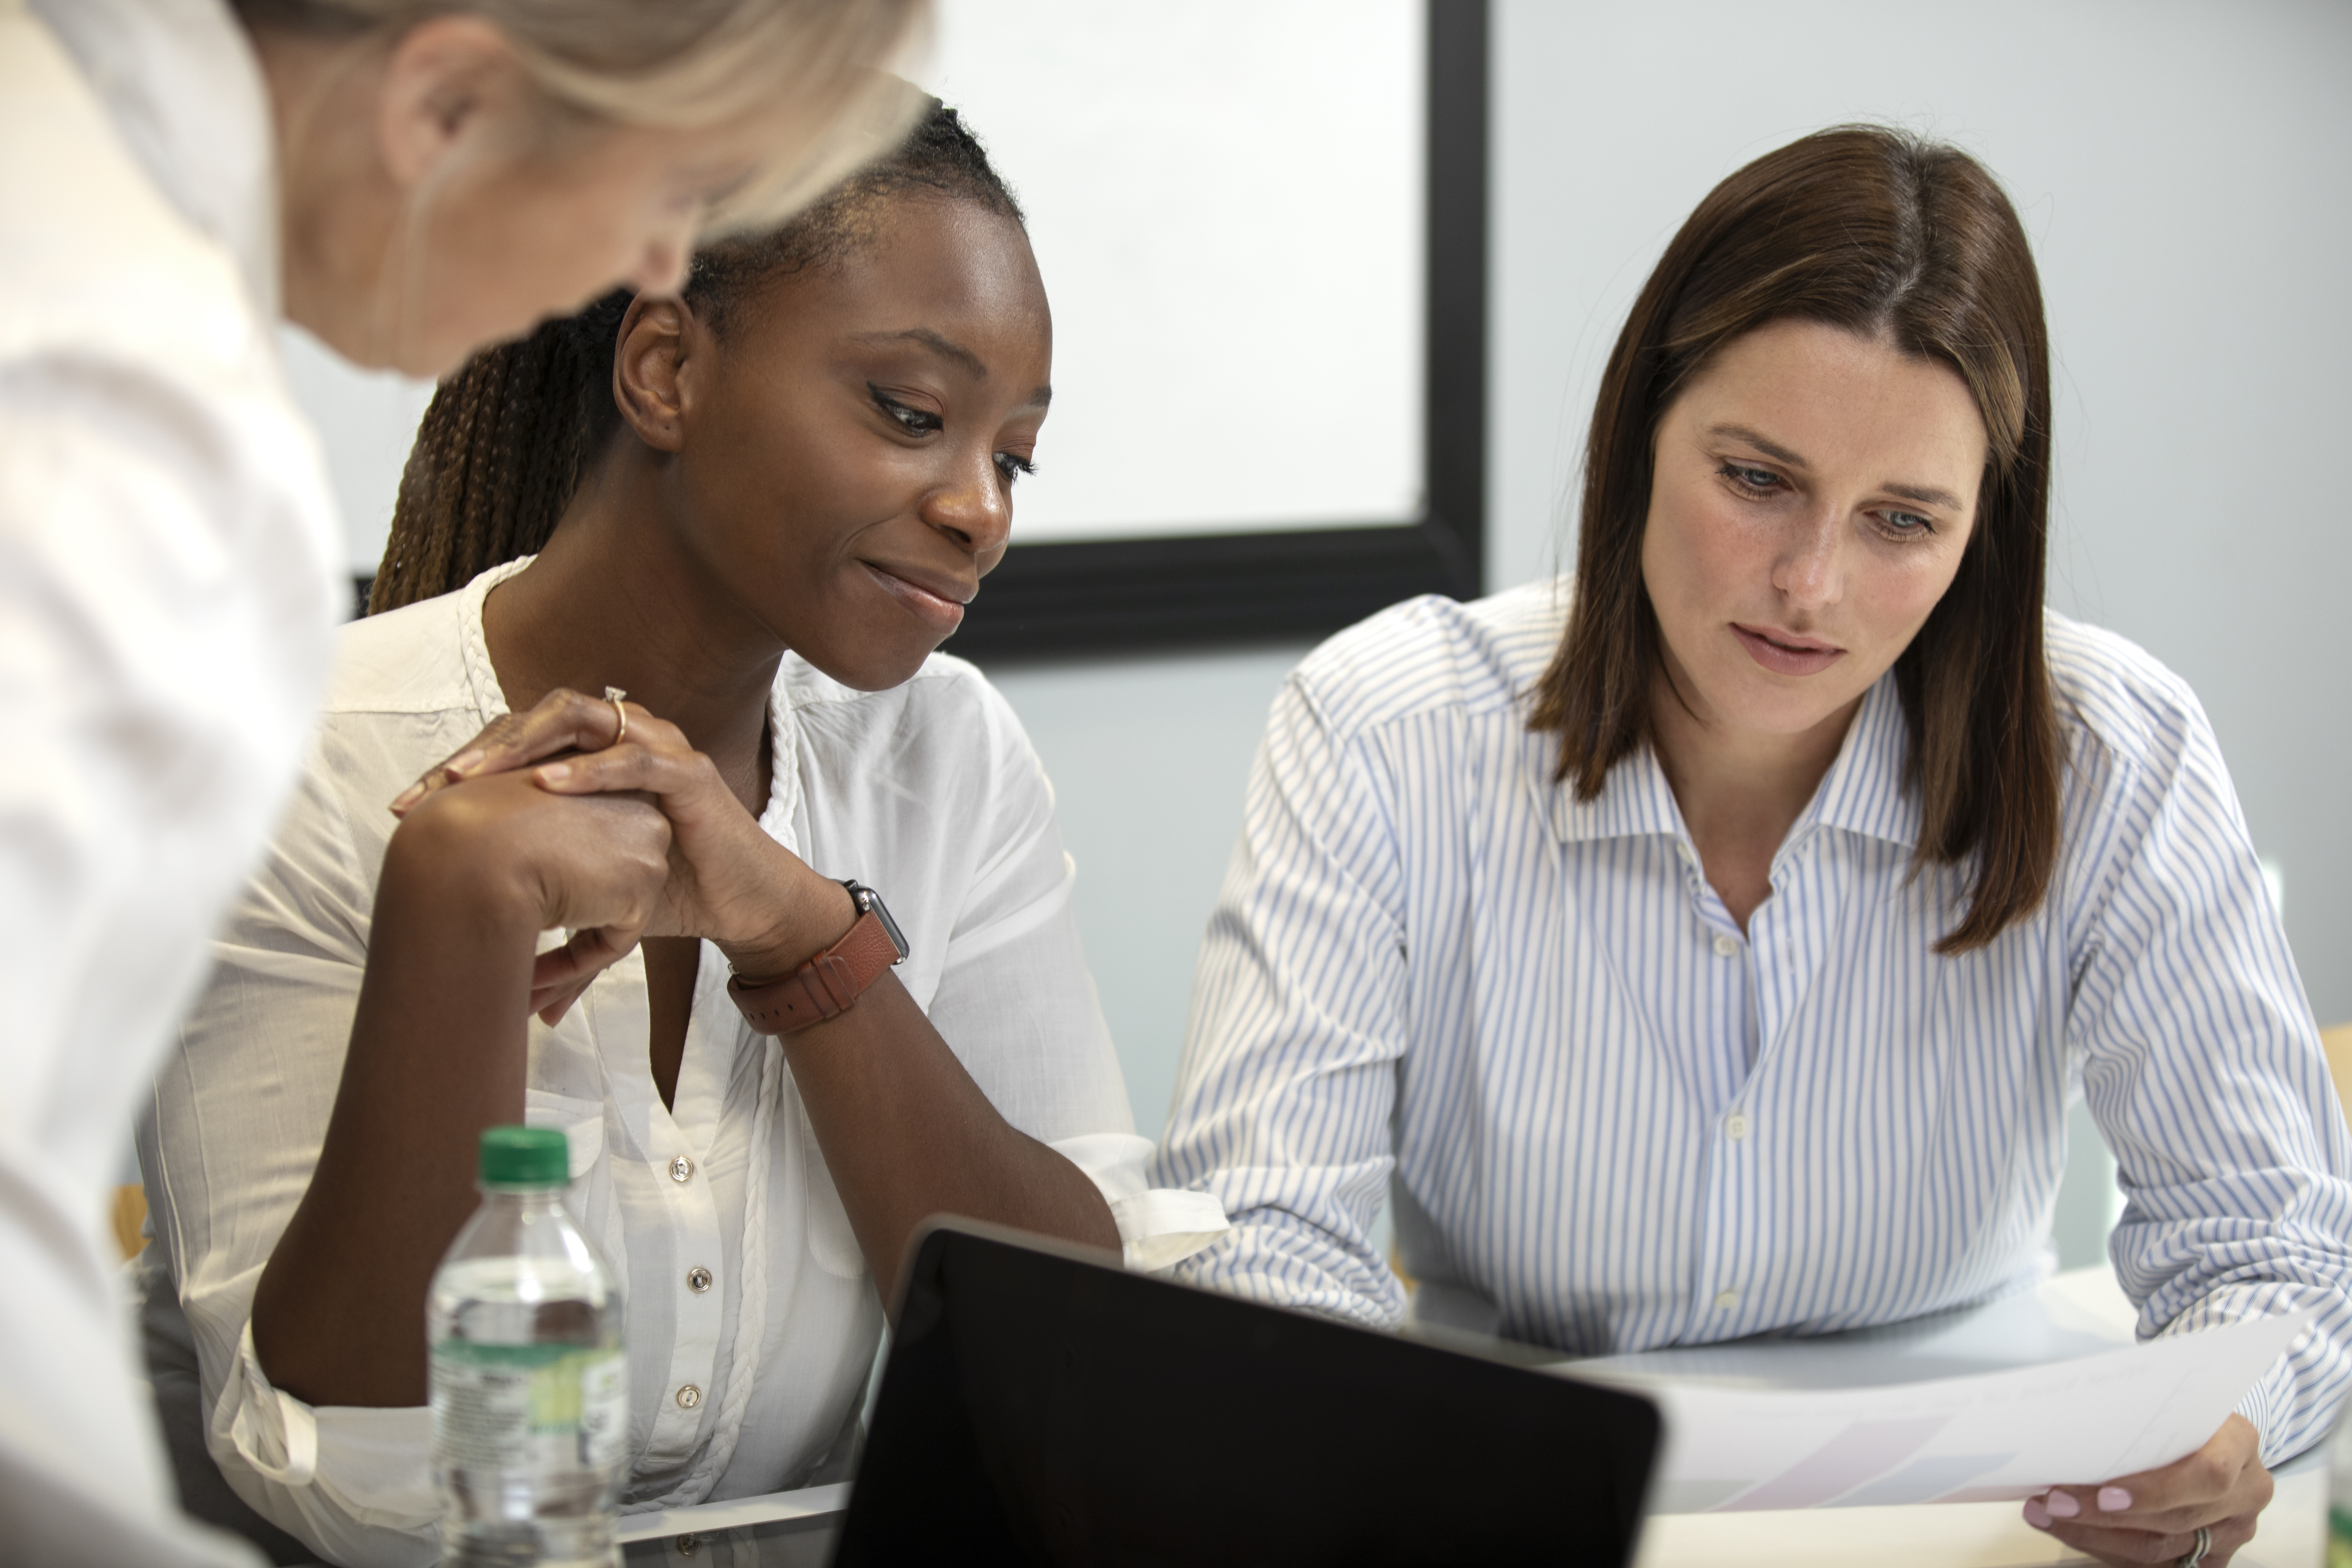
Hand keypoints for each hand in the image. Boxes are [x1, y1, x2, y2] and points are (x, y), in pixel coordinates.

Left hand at [394, 687, 853, 981]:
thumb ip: (557, 938)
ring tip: (475, 774)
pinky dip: (593, 766)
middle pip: (534, 719)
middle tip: (432, 789)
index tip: (407, 808)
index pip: (513, 743)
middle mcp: (619, 739)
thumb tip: (519, 1004)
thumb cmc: (671, 891)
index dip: (458, 766)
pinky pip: (638, 755)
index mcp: (590, 759)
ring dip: (523, 743)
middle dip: (478, 749)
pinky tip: (550, 782)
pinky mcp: (690, 773)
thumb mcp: (597, 903)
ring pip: (580, 716)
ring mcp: (657, 748)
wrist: (742, 904)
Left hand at [2024, 1414, 2269, 1565]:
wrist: (2214, 1437)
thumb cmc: (2181, 1414)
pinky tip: (2070, 1530)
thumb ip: (2138, 1415)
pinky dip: (2106, 1548)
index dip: (2156, 1490)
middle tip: (2054, 1502)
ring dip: (2095, 1535)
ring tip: (2046, 1514)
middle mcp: (2246, 1491)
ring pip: (2161, 1549)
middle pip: (2175, 1518)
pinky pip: (2157, 1563)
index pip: (2207, 1473)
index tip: (2105, 1493)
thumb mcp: (2170, 1401)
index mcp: (2238, 1442)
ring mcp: (2233, 1529)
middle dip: (2105, 1516)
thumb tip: (2066, 1424)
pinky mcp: (2213, 1556)